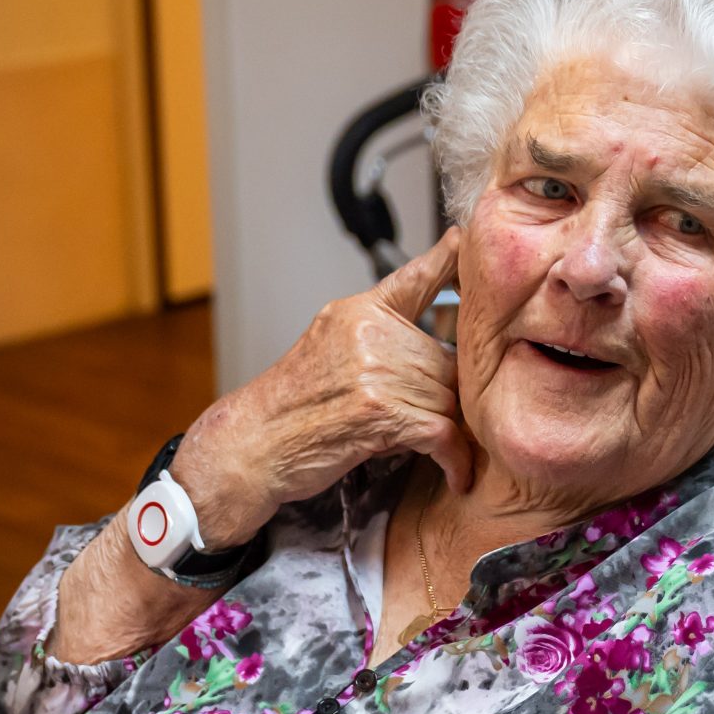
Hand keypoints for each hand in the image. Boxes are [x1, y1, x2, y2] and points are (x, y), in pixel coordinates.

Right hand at [172, 232, 469, 547]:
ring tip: (432, 449)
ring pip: (449, 398)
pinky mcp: (382, 411)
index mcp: (357, 313)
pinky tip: (457, 474)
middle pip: (447, 360)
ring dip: (448, 431)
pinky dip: (455, 459)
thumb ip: (375, 343)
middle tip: (435, 423)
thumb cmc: (286, 410)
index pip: (413, 280)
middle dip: (447, 396)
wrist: (250, 445)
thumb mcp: (326, 351)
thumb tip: (430, 358)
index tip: (463, 240)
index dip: (445, 260)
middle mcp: (370, 333)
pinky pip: (443, 433)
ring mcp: (376, 370)